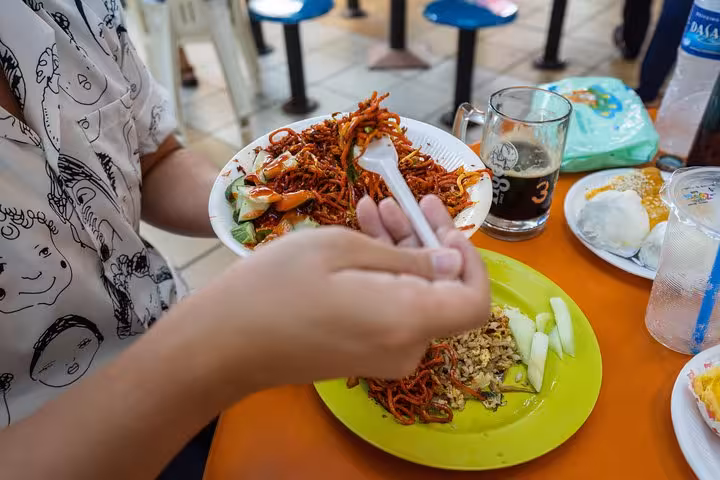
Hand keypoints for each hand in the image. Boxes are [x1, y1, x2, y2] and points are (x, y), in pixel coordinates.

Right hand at [186, 199, 489, 396]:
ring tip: (371, 208)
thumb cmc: (277, 285)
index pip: (476, 301)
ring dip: (399, 250)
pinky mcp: (363, 354)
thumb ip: (406, 258)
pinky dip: (381, 273)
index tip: (441, 226)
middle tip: (400, 199)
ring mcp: (384, 355)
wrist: (223, 342)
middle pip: (442, 292)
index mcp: (408, 320)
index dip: (470, 260)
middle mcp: (405, 347)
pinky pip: (390, 310)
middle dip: (425, 240)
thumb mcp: (342, 249)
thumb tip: (451, 263)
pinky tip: (359, 235)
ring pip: (414, 296)